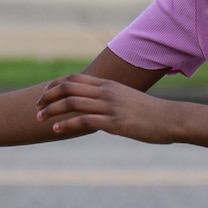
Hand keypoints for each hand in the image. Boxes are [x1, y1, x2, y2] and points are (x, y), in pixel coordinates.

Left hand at [34, 73, 186, 143]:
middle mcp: (106, 92)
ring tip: (39, 119)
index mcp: (107, 85)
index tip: (42, 95)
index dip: (54, 85)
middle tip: (35, 108)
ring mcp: (110, 106)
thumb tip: (93, 108)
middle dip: (47, 97)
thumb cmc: (149, 113)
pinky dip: (66, 123)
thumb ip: (108, 99)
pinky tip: (56, 129)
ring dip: (52, 110)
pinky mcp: (115, 122)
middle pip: (68, 87)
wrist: (171, 119)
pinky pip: (84, 120)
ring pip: (72, 102)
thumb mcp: (126, 99)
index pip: (73, 78)